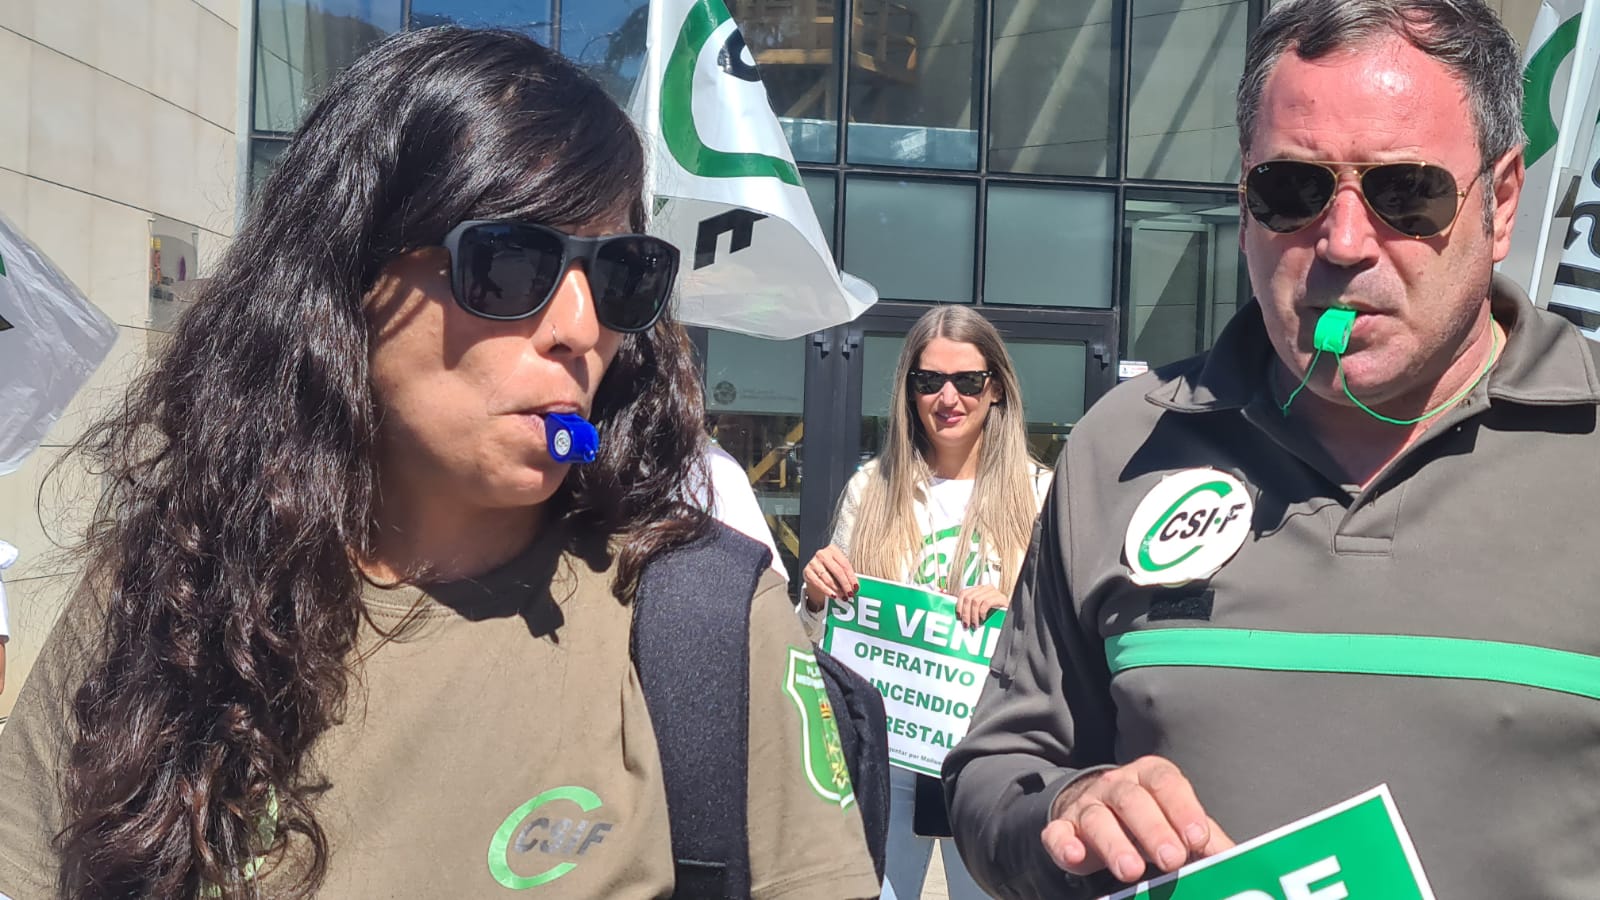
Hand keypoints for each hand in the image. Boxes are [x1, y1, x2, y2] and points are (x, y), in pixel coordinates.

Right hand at [802, 545, 856, 611]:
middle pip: (837, 571)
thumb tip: (854, 587)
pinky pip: (818, 584)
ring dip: (837, 590)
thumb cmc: (830, 566)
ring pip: (828, 579)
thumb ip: (846, 574)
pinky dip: (827, 591)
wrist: (815, 567)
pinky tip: (833, 595)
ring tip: (842, 596)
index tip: (856, 587)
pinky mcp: (807, 572)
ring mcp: (813, 562)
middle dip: (845, 584)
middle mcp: (822, 554)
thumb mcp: (838, 565)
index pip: (845, 564)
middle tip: (850, 593)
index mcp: (833, 550)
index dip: (851, 577)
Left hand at [955, 584, 1007, 628]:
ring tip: (975, 625)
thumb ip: (970, 609)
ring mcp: (993, 591)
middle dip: (966, 613)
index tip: (958, 617)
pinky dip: (982, 612)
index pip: (964, 593)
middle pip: (968, 598)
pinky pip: (986, 603)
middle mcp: (985, 588)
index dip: (959, 605)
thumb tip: (957, 616)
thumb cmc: (994, 615)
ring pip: (976, 601)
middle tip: (966, 625)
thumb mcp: (979, 610)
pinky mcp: (1000, 597)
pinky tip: (983, 619)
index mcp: (978, 589)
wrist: (1010, 616)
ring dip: (973, 615)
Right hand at [1040, 756, 1232, 882]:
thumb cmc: (1149, 819)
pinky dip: (1064, 843)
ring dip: (1113, 843)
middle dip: (1153, 829)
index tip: (1198, 838)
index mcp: (1149, 777)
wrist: (1097, 811)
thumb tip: (1234, 858)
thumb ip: (1204, 838)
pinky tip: (1074, 856)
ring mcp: (1087, 805)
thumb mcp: (1177, 820)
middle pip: (1132, 800)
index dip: (1183, 809)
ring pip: (1097, 818)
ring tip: (1131, 870)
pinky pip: (1057, 832)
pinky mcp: (1063, 827)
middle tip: (1172, 859)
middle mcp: (1116, 785)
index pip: (1166, 783)